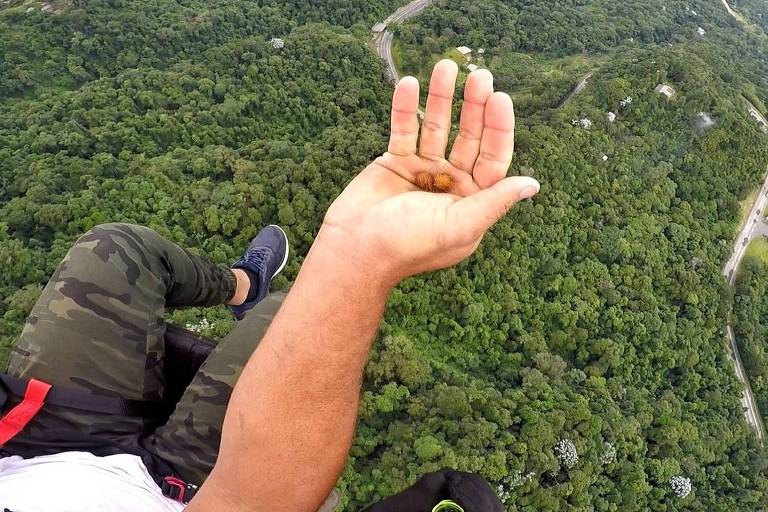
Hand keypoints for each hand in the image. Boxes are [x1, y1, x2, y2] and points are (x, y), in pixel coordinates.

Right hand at [321, 59, 539, 284]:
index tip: (499, 98)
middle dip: (473, 106)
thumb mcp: (459, 226)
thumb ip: (494, 202)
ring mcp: (423, 171)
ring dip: (440, 98)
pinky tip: (409, 83)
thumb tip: (532, 185)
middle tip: (479, 75)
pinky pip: (403, 129)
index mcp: (471, 201)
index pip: (493, 158)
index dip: (498, 128)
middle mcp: (451, 184)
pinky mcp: (395, 162)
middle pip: (468, 137)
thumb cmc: (409, 244)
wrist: (355, 250)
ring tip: (445, 66)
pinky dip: (404, 107)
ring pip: (436, 127)